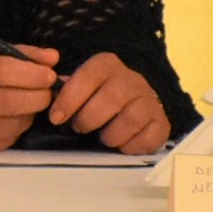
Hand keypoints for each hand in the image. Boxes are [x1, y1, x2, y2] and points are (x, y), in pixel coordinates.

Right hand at [0, 43, 59, 150]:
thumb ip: (23, 55)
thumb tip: (52, 58)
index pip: (3, 72)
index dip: (32, 75)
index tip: (49, 76)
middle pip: (10, 101)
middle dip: (38, 98)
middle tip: (46, 93)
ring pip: (12, 124)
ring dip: (29, 115)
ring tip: (28, 106)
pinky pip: (5, 139)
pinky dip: (16, 129)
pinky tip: (12, 120)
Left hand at [48, 51, 170, 154]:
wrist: (135, 98)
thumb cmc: (98, 93)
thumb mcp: (80, 83)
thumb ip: (65, 88)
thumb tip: (50, 96)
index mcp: (106, 65)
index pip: (88, 76)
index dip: (70, 98)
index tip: (56, 117)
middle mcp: (131, 79)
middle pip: (111, 99)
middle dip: (88, 119)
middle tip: (79, 128)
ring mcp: (149, 100)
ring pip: (131, 120)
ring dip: (110, 135)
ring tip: (101, 137)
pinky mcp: (162, 123)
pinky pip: (148, 139)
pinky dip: (131, 147)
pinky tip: (121, 144)